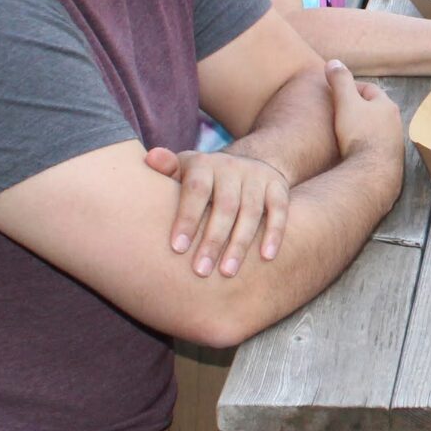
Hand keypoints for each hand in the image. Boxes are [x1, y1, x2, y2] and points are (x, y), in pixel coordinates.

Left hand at [144, 146, 289, 275]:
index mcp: (204, 164)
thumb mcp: (183, 170)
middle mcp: (232, 167)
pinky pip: (279, 210)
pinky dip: (274, 233)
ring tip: (228, 272)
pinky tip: (266, 257)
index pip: (196, 190)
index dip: (188, 219)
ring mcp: (257, 176)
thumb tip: (150, 159)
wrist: (247, 162)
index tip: (178, 248)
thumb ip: (167, 168)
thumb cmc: (203, 179)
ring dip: (240, 243)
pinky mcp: (278, 186)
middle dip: (213, 240)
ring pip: (251, 211)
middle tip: (201, 271)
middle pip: (225, 205)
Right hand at [327, 59, 401, 159]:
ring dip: (362, 128)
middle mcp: (395, 123)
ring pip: (376, 129)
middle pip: (374, 110)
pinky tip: (353, 152)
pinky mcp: (389, 161)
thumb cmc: (359, 134)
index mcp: (386, 105)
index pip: (368, 89)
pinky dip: (365, 145)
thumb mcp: (345, 102)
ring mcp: (394, 143)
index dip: (350, 88)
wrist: (372, 173)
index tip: (335, 93)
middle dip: (357, 108)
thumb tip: (333, 62)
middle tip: (338, 112)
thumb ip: (340, 81)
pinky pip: (375, 147)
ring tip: (344, 132)